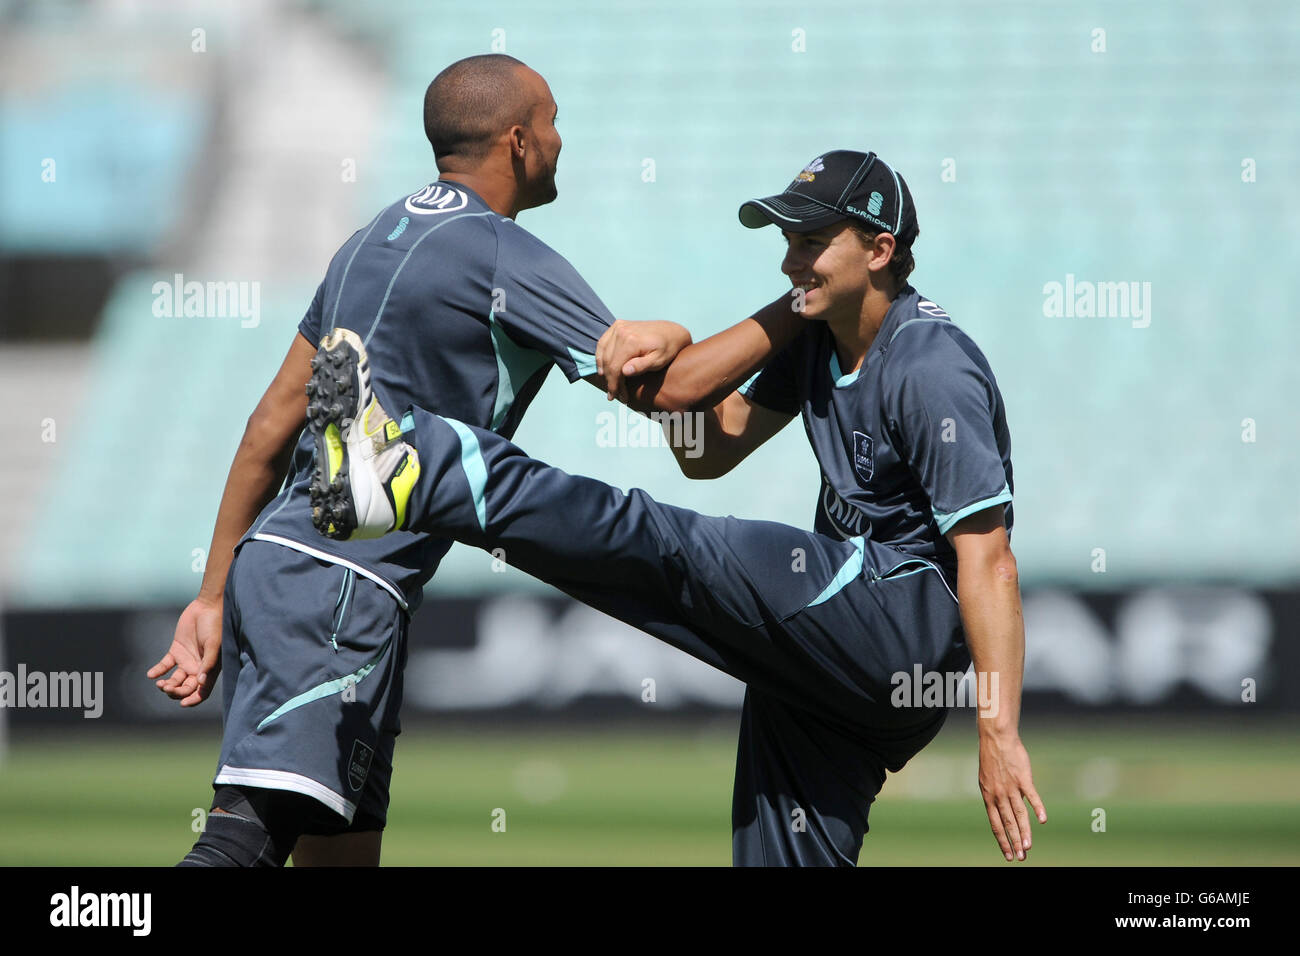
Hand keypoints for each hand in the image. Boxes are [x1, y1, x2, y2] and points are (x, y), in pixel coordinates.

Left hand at [147, 596, 223, 706]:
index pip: (202, 691)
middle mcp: (198, 668)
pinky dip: (158, 671)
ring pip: (175, 679)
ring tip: (160, 684)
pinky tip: (152, 674)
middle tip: (167, 688)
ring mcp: (187, 660)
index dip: (194, 699)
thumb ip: (207, 663)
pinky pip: (165, 665)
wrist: (206, 606)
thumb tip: (200, 683)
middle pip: (186, 688)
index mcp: (210, 669)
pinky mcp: (176, 650)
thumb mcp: (213, 644)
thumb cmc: (215, 625)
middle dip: (177, 692)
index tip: (183, 703)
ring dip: (167, 684)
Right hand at [595, 320, 691, 401]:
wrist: (671, 332)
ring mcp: (618, 327)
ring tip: (608, 383)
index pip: (615, 367)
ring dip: (603, 370)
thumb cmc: (667, 349)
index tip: (617, 396)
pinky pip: (602, 343)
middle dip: (609, 380)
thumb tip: (624, 371)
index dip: (614, 384)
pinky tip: (603, 368)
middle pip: (608, 361)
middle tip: (614, 394)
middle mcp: (622, 332)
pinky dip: (600, 356)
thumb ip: (642, 366)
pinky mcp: (617, 326)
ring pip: (603, 353)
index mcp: (632, 341)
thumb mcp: (659, 361)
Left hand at [977, 728, 1046, 860]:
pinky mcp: (1023, 778)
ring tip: (1028, 847)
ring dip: (1024, 831)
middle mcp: (998, 795)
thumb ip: (996, 797)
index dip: (1002, 840)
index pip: (996, 824)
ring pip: (1019, 814)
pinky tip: (1042, 820)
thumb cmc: (993, 760)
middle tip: (1020, 857)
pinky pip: (1031, 796)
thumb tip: (1004, 811)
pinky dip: (1038, 808)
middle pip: (1008, 823)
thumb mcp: (987, 781)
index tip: (1008, 855)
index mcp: (988, 797)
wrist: (996, 739)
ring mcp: (1011, 787)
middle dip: (1014, 842)